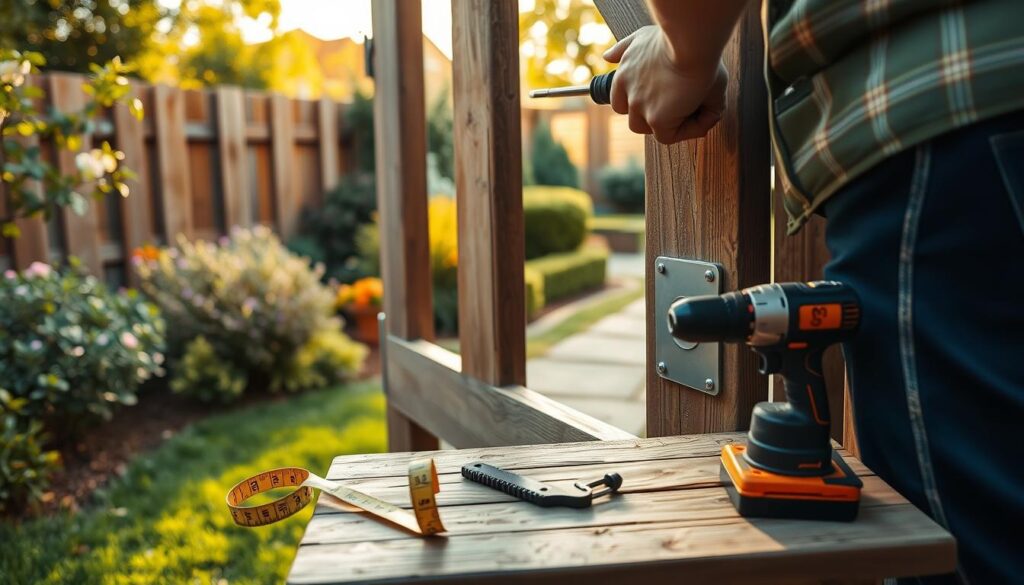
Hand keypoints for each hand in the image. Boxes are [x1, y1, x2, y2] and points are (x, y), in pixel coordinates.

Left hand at [603, 25, 727, 143]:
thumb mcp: (643, 36)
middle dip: (655, 115)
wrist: (691, 39)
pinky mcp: (656, 118)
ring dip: (672, 124)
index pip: (621, 98)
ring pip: (651, 128)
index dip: (641, 102)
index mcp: (623, 72)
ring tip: (697, 109)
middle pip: (634, 116)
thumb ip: (622, 48)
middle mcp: (627, 89)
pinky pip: (670, 136)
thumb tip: (607, 57)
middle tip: (682, 104)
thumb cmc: (676, 36)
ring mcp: (639, 104)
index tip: (664, 97)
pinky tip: (704, 116)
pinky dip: (689, 130)